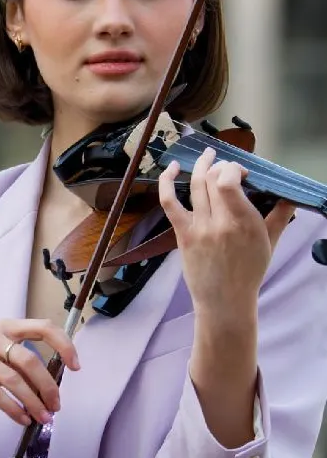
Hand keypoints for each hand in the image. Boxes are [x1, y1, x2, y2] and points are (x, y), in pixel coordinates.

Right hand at [0, 319, 79, 425]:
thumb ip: (17, 357)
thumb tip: (49, 383)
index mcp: (5, 326)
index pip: (43, 327)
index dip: (64, 345)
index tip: (76, 366)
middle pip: (30, 361)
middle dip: (48, 387)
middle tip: (57, 405)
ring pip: (14, 381)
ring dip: (33, 403)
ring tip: (44, 418)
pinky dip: (13, 410)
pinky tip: (23, 419)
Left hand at [158, 148, 295, 319]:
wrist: (224, 301)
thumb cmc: (249, 273)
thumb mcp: (270, 243)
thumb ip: (280, 216)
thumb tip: (290, 196)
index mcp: (243, 222)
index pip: (229, 180)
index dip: (233, 168)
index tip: (241, 174)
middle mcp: (219, 223)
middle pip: (212, 178)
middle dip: (220, 166)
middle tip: (226, 168)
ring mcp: (199, 228)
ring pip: (195, 185)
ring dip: (200, 165)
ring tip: (207, 156)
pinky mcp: (183, 235)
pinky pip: (170, 202)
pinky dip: (167, 181)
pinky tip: (173, 168)